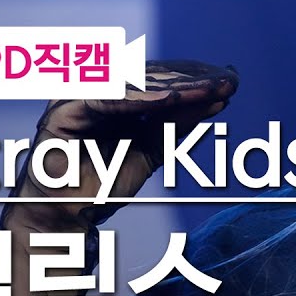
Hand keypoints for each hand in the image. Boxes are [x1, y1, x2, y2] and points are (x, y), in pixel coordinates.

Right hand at [4, 60, 238, 232]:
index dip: (198, 78)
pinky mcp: (63, 110)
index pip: (163, 78)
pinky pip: (107, 99)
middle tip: (228, 81)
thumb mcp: (154, 148)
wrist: (66, 217)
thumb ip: (180, 123)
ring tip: (209, 89)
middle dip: (193, 79)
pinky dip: (140, 99)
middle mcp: (97, 89)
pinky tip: (170, 100)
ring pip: (134, 84)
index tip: (232, 79)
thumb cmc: (105, 182)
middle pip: (152, 77)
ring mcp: (78, 95)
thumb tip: (220, 99)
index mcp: (117, 95)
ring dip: (174, 86)